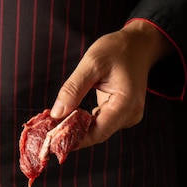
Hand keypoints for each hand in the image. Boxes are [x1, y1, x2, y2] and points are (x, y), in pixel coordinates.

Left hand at [50, 20, 172, 147]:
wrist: (138, 45)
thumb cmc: (117, 50)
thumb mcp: (92, 63)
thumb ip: (74, 89)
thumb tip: (56, 113)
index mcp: (126, 104)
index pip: (98, 132)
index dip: (75, 139)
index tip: (53, 140)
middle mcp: (130, 114)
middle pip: (97, 134)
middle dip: (72, 134)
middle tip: (48, 131)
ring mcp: (127, 116)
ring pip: (97, 130)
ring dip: (76, 128)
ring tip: (54, 123)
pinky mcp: (121, 114)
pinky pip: (100, 123)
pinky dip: (84, 121)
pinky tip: (69, 116)